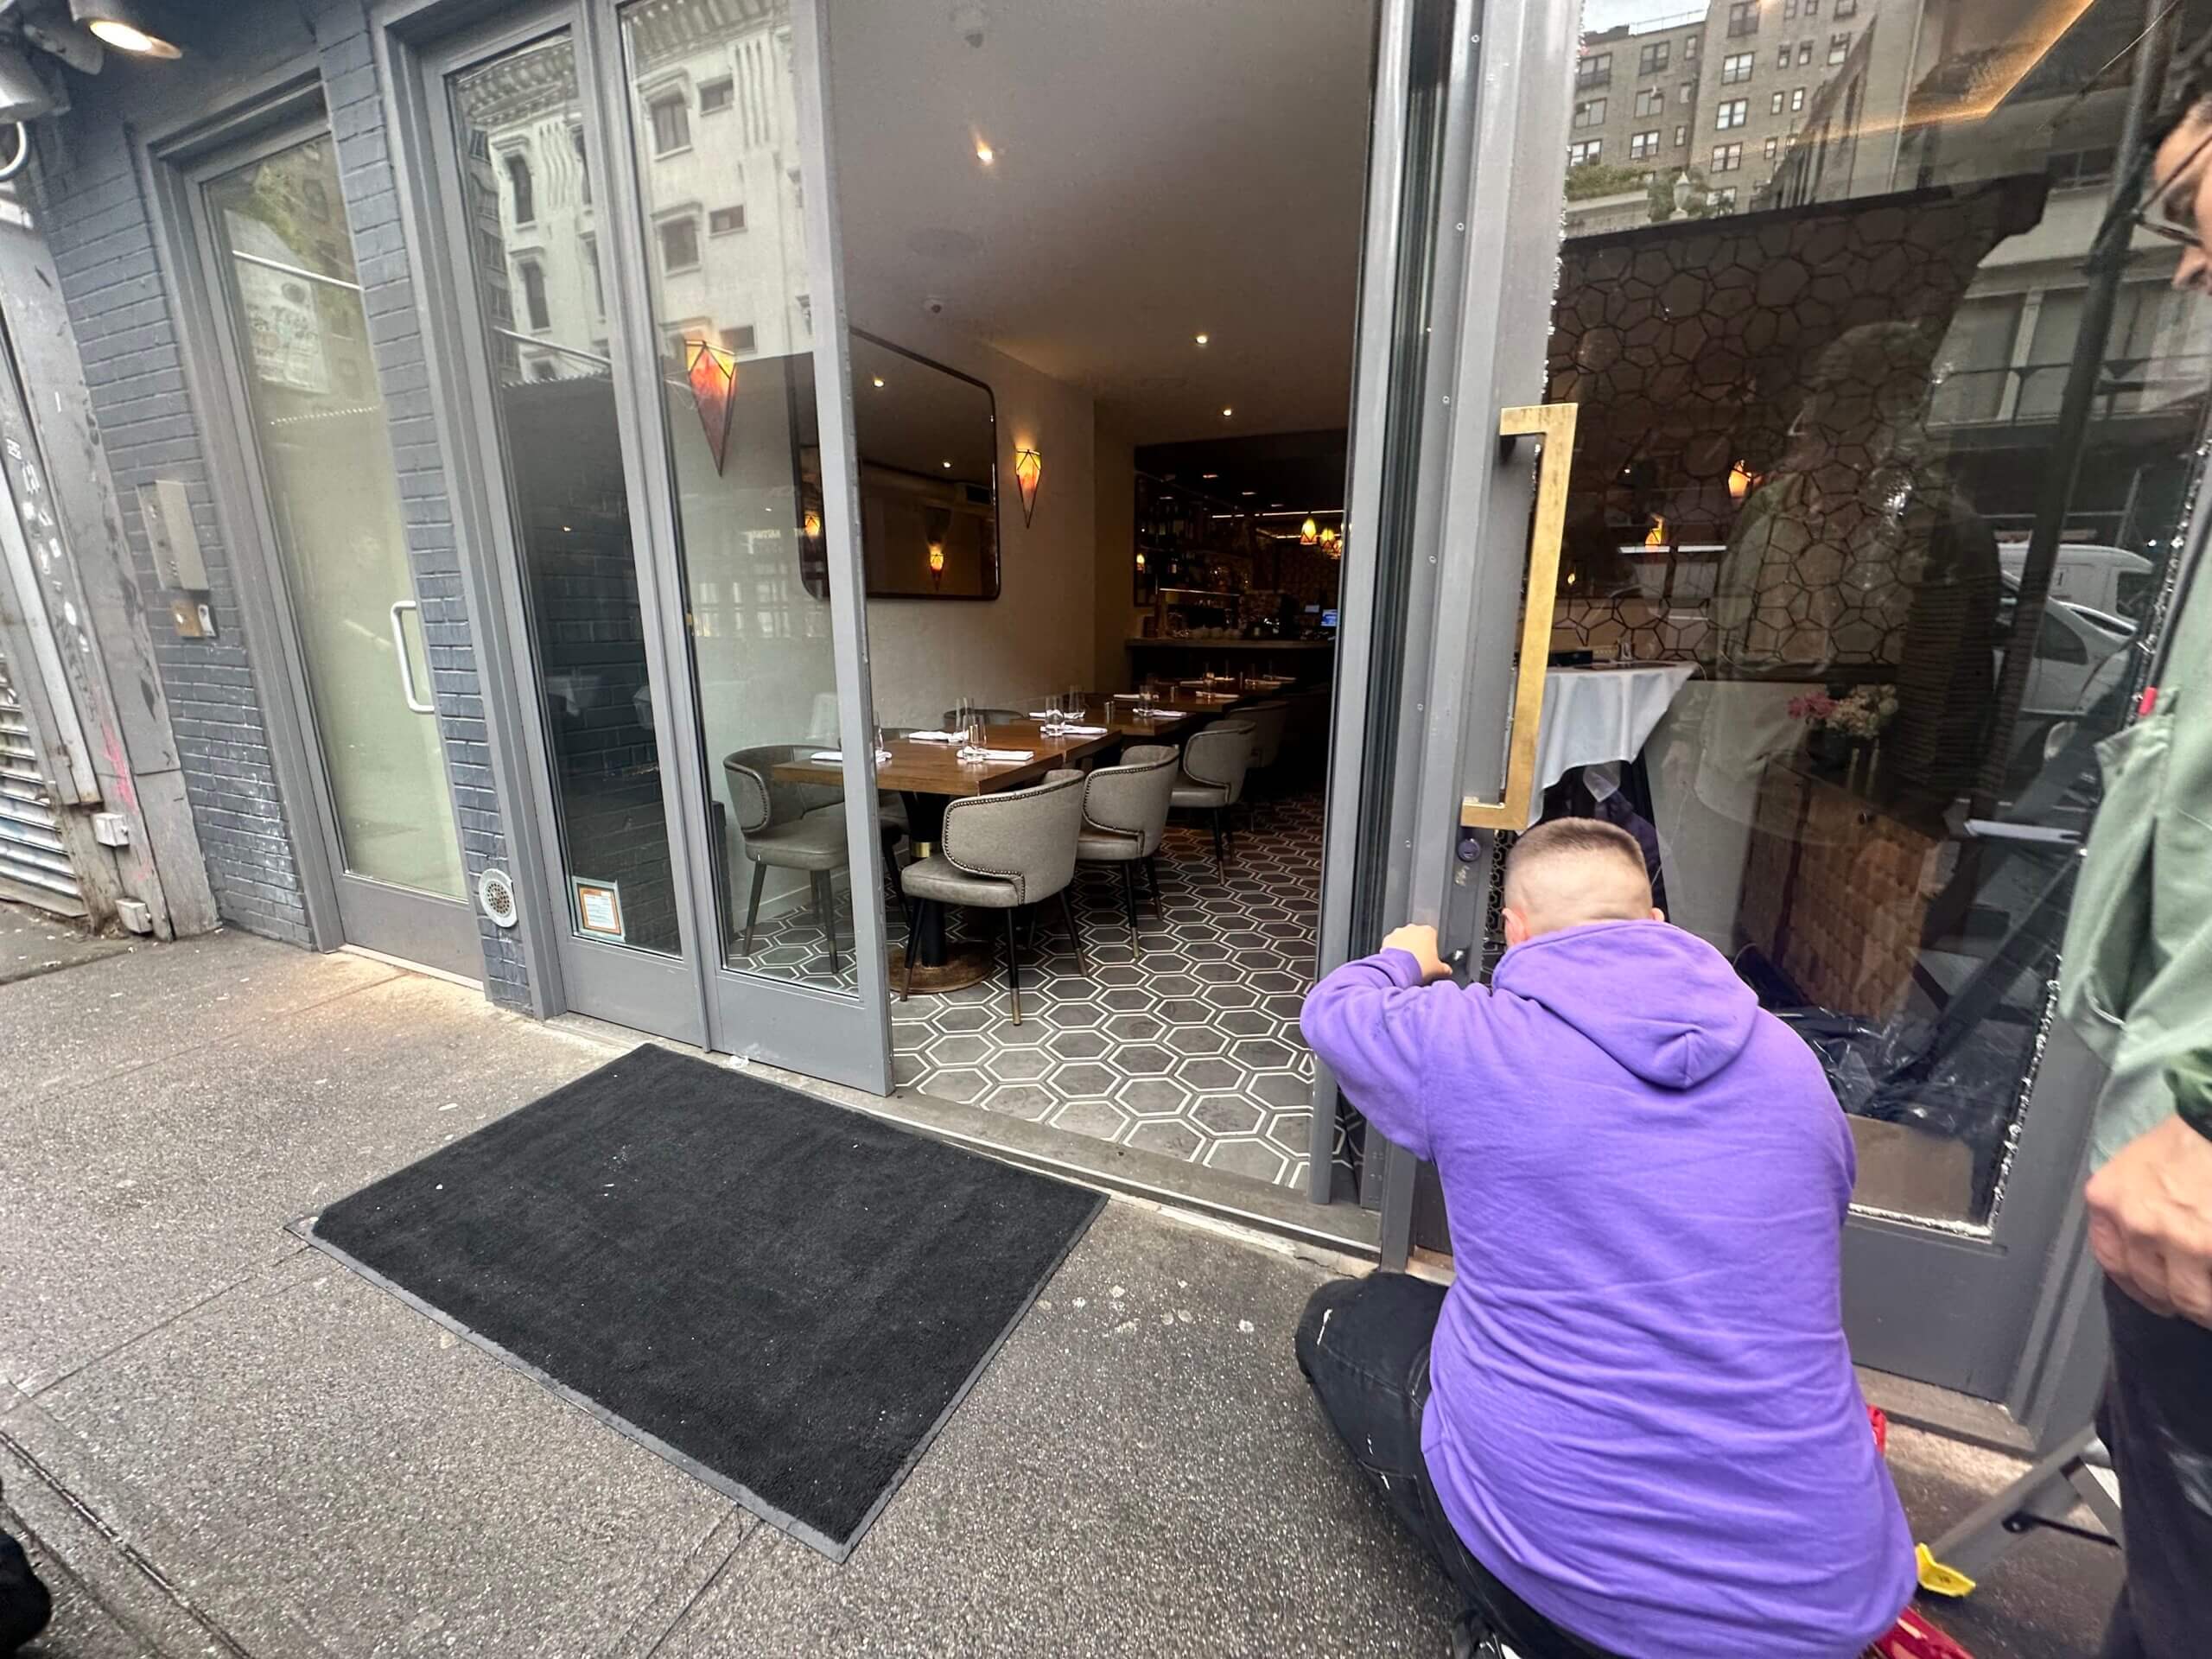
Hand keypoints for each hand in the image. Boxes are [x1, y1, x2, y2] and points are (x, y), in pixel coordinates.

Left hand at [1381, 924, 1451, 982]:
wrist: (1399, 970)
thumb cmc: (1419, 966)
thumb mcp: (1438, 969)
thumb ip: (1445, 968)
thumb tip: (1447, 970)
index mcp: (1428, 931)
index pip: (1433, 936)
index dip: (1432, 948)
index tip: (1430, 958)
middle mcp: (1413, 928)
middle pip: (1417, 936)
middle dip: (1418, 946)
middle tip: (1418, 961)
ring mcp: (1399, 932)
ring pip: (1404, 939)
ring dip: (1405, 947)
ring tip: (1406, 963)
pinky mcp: (1387, 939)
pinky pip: (1392, 944)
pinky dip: (1393, 951)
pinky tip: (1396, 961)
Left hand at [2086, 1114, 2211, 1325]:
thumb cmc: (2191, 1137)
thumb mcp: (2140, 1166)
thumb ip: (2134, 1206)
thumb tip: (2148, 1249)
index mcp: (2108, 1199)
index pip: (2112, 1261)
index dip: (2139, 1284)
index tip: (2157, 1294)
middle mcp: (2135, 1223)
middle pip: (2151, 1286)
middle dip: (2175, 1298)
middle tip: (2195, 1301)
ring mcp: (2179, 1240)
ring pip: (2189, 1298)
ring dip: (2202, 1307)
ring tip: (2209, 1305)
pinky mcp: (2210, 1249)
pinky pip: (2210, 1290)